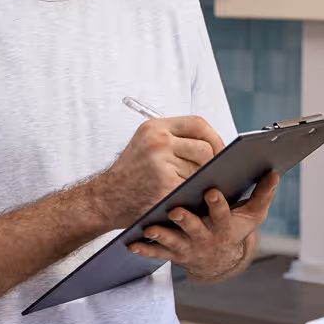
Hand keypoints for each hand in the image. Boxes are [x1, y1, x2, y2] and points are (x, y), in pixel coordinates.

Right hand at [89, 116, 224, 229]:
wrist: (104, 200)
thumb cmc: (129, 175)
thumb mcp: (145, 144)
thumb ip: (174, 139)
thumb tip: (213, 145)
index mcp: (155, 128)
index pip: (197, 123)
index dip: (213, 137)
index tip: (219, 150)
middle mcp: (158, 142)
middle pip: (205, 148)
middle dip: (211, 163)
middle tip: (207, 174)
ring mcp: (161, 164)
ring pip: (201, 170)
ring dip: (202, 181)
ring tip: (194, 187)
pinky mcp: (165, 186)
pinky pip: (193, 188)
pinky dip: (195, 195)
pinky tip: (190, 199)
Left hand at [129, 172, 279, 280]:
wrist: (218, 260)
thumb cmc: (233, 229)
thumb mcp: (252, 215)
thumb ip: (263, 194)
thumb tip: (275, 173)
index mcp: (224, 226)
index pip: (222, 214)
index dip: (217, 205)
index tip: (211, 191)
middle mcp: (206, 238)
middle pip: (195, 229)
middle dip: (186, 221)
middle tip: (176, 209)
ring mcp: (188, 247)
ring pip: (173, 242)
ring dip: (162, 236)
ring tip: (150, 227)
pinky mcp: (172, 253)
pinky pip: (157, 253)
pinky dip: (144, 249)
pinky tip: (132, 243)